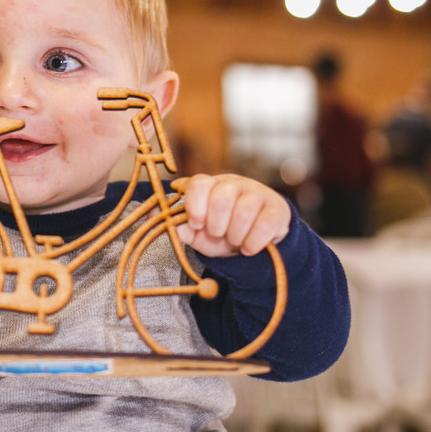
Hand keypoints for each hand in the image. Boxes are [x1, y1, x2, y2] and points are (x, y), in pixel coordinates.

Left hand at [173, 174, 289, 257]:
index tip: (197, 224)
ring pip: (244, 211)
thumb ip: (178, 224)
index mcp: (211, 185)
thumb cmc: (223, 232)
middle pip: (222, 197)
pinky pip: (265, 224)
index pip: (198, 183)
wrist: (256, 241)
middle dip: (217, 225)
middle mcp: (234, 184)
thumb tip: (153, 214)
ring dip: (235, 236)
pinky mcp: (277, 209)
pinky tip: (249, 247)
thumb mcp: (199, 232)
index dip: (195, 205)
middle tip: (218, 234)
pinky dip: (254, 242)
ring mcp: (258, 194)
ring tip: (235, 241)